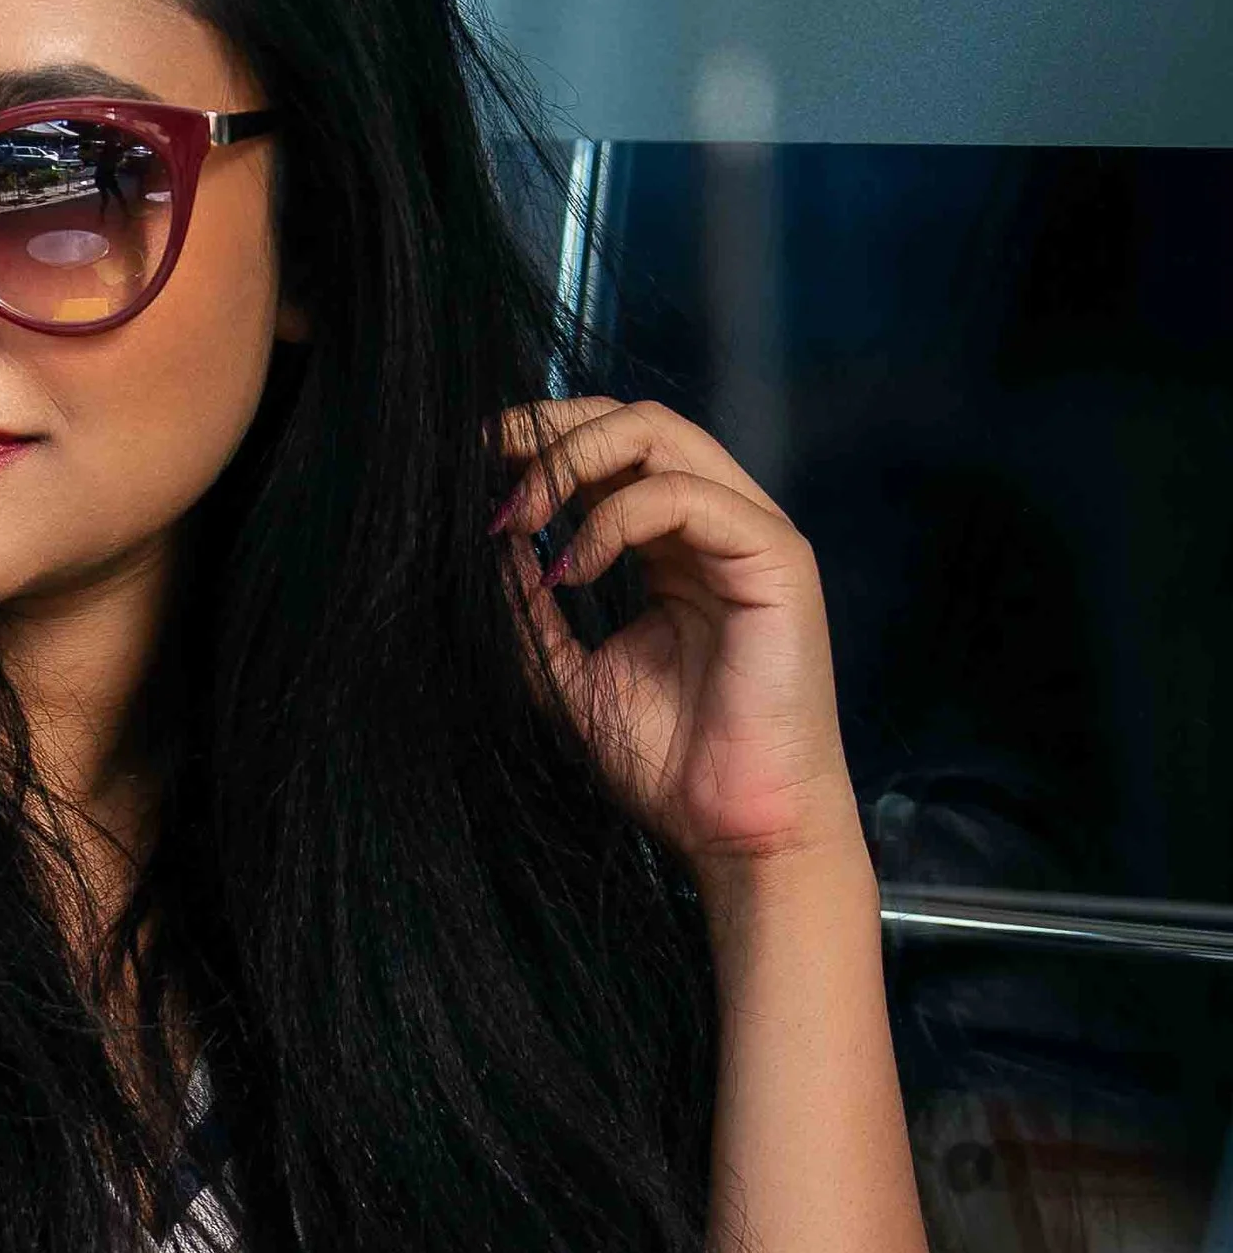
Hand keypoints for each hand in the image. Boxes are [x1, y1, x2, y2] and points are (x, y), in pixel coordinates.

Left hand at [491, 400, 862, 877]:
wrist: (734, 830)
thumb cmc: (667, 764)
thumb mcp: (569, 675)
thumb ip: (532, 610)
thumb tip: (492, 542)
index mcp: (673, 547)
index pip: (611, 453)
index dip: (542, 442)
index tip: (474, 461)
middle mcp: (716, 527)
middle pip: (634, 421)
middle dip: (551, 430)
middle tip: (486, 461)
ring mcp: (750, 535)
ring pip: (660, 436)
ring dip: (572, 463)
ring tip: (518, 518)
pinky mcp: (777, 559)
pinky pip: (685, 496)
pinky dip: (614, 520)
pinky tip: (572, 569)